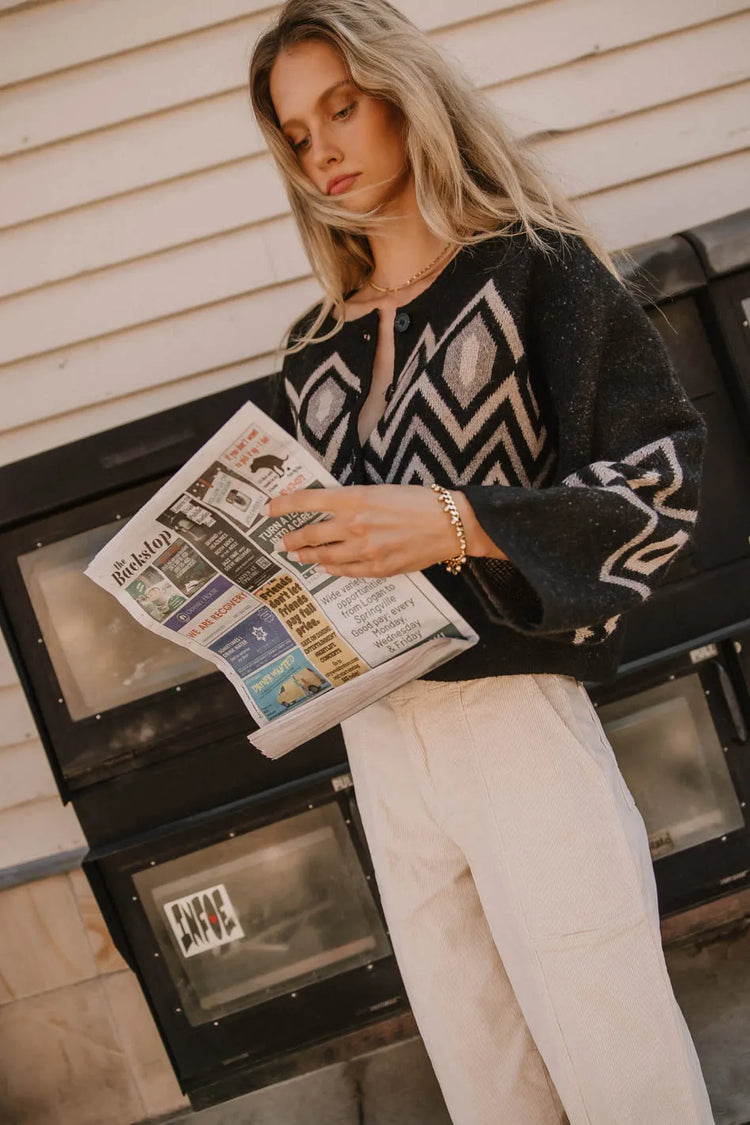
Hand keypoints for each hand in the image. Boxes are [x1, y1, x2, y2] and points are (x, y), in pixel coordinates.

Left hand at [267, 484, 506, 576]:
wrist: (449, 524)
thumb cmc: (418, 500)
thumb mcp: (379, 490)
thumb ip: (352, 500)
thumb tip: (329, 507)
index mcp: (353, 498)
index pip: (306, 501)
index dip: (283, 505)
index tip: (269, 509)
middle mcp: (353, 524)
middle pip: (310, 534)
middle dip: (292, 538)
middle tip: (282, 542)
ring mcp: (364, 550)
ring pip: (324, 556)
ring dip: (308, 557)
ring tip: (298, 556)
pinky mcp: (377, 568)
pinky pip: (346, 571)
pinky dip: (332, 570)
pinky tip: (326, 568)